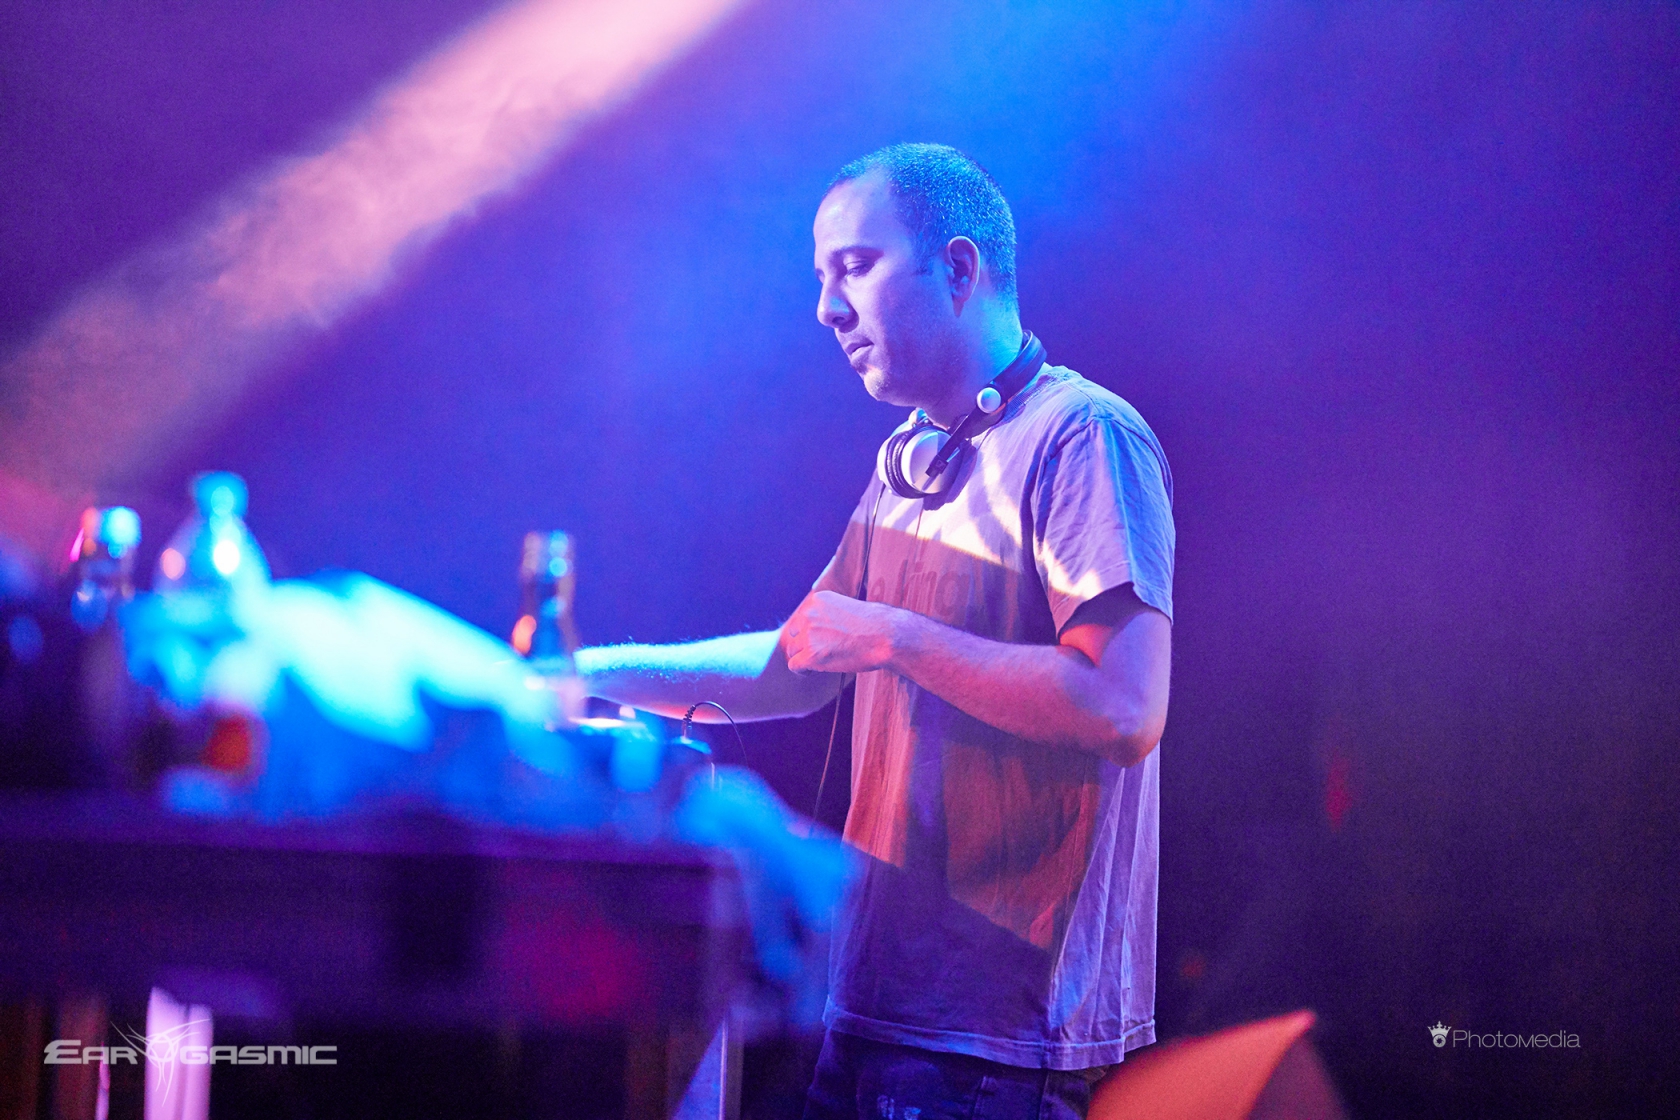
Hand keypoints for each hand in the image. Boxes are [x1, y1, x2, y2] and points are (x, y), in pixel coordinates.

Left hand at [783, 591, 900, 674]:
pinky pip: (794, 665)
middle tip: (820, 651)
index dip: (810, 629)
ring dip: (804, 656)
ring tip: (820, 662)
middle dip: (804, 642)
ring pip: (793, 649)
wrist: (885, 637)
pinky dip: (802, 670)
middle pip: (794, 632)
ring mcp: (808, 635)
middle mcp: (809, 614)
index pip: (803, 616)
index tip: (822, 638)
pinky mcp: (811, 655)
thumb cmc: (877, 624)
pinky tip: (812, 672)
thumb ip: (832, 614)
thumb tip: (826, 629)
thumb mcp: (850, 607)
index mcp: (818, 600)